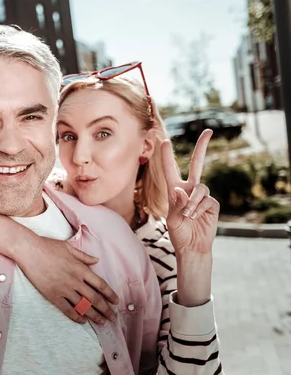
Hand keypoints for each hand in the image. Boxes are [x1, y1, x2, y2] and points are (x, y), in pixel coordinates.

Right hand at [14, 236, 119, 323]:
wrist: (29, 251)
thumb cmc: (48, 246)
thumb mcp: (69, 247)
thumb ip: (84, 256)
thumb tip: (96, 261)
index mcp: (80, 268)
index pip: (101, 285)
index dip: (110, 294)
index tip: (116, 302)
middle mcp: (75, 280)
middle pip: (95, 299)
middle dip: (106, 310)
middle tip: (112, 317)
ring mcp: (64, 289)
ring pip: (83, 306)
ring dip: (94, 316)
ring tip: (101, 322)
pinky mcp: (52, 295)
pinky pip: (67, 309)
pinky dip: (76, 316)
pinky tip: (82, 320)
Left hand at [161, 130, 219, 254]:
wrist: (193, 246)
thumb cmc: (179, 233)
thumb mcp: (172, 219)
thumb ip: (176, 204)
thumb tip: (182, 189)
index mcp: (175, 190)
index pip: (170, 170)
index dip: (167, 156)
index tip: (165, 141)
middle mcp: (189, 190)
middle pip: (197, 164)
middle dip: (202, 147)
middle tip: (208, 131)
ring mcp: (202, 196)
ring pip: (200, 188)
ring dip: (193, 202)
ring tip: (188, 215)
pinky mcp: (212, 204)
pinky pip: (206, 200)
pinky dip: (199, 208)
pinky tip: (195, 218)